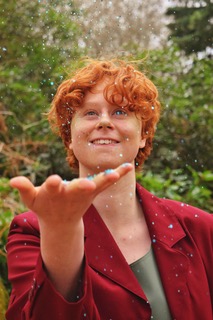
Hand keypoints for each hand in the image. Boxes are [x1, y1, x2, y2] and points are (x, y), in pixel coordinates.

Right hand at [10, 163, 132, 225]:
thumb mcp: (31, 199)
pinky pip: (107, 182)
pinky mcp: (94, 191)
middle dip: (82, 187)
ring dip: (107, 179)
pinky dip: (118, 175)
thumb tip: (12, 181)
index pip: (52, 188)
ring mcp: (85, 193)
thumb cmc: (44, 207)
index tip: (53, 181)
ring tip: (117, 172)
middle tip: (89, 184)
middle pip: (78, 189)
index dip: (52, 185)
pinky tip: (129, 166)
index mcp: (54, 194)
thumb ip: (24, 189)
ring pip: (97, 185)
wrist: (61, 222)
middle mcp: (71, 194)